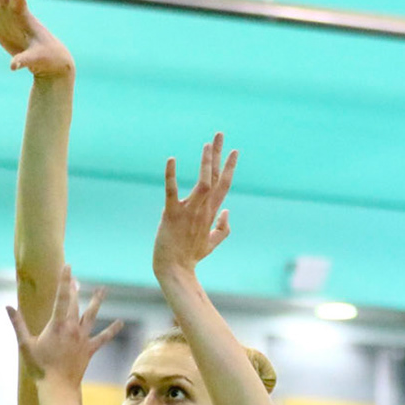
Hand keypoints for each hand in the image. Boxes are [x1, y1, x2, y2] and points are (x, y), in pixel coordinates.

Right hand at [7, 268, 121, 384]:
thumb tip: (8, 307)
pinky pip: (103, 338)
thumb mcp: (25, 345)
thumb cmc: (40, 367)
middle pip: (74, 304)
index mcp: (57, 325)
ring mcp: (83, 338)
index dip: (64, 281)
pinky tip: (120, 323)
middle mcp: (72, 328)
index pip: (61, 298)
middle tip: (74, 279)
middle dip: (73, 290)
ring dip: (96, 301)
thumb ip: (18, 324)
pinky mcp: (89, 349)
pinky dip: (112, 330)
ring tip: (103, 289)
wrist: (58, 387)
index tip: (67, 267)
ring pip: (91, 315)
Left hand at [153, 133, 235, 276]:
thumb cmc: (191, 256)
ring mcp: (189, 212)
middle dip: (218, 155)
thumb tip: (228, 211)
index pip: (224, 185)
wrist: (175, 270)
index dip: (229, 167)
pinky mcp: (171, 215)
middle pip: (216, 178)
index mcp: (212, 213)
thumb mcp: (212, 243)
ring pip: (202, 183)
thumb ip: (223, 228)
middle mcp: (203, 210)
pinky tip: (170, 159)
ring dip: (205, 163)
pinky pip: (171, 192)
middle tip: (219, 134)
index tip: (234, 150)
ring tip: (207, 144)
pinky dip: (171, 176)